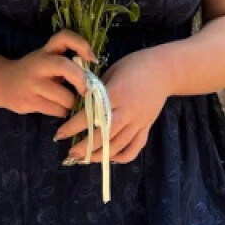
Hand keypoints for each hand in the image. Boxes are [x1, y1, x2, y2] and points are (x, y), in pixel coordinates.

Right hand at [0, 30, 95, 116]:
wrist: (2, 83)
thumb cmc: (34, 71)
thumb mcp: (46, 59)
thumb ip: (65, 62)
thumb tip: (93, 78)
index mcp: (47, 50)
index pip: (64, 37)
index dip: (81, 45)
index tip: (92, 59)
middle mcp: (39, 63)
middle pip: (65, 67)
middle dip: (81, 81)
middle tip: (85, 90)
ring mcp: (33, 83)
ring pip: (65, 96)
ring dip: (71, 102)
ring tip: (66, 102)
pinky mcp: (30, 101)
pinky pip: (57, 110)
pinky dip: (62, 111)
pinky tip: (57, 108)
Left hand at [53, 49, 168, 163]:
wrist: (164, 70)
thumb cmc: (134, 65)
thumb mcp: (112, 72)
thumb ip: (98, 89)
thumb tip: (81, 104)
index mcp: (116, 93)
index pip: (91, 115)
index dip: (73, 126)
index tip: (60, 133)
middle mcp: (127, 111)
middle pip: (103, 136)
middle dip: (85, 147)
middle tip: (70, 153)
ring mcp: (138, 122)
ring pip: (117, 146)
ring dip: (100, 155)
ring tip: (85, 159)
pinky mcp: (147, 127)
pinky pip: (134, 148)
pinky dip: (122, 157)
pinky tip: (110, 158)